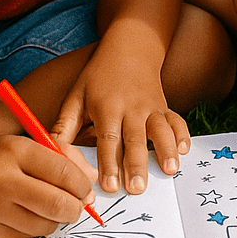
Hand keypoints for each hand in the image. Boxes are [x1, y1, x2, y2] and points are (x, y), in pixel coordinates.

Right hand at [0, 133, 98, 237]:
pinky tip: (26, 215)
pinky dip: (34, 229)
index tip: (87, 191)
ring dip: (55, 220)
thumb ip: (63, 158)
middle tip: (77, 206)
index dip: (82, 185)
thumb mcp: (26, 145)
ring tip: (48, 208)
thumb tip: (93, 182)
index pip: (63, 171)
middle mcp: (0, 181)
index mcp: (13, 151)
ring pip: (44, 226)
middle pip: (56, 204)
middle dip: (76, 208)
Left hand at [50, 57, 189, 195]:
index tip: (109, 186)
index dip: (108, 163)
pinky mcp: (164, 107)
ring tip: (169, 171)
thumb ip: (66, 125)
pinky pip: (177, 121)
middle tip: (137, 189)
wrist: (130, 48)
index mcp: (107, 106)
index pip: (108, 138)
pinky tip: (184, 151)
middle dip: (136, 165)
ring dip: (166, 150)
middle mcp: (131, 107)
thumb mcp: (77, 94)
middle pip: (135, 139)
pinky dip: (182, 135)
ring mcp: (151, 107)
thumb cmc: (98, 76)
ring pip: (160, 130)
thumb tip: (52, 152)